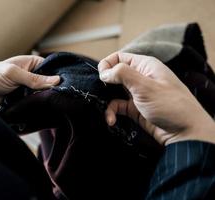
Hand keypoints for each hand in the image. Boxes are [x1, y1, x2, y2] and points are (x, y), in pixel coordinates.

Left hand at [0, 55, 59, 109]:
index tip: (65, 85)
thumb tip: (56, 80)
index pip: (50, 68)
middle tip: (56, 98)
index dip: (57, 76)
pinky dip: (36, 108)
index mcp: (30, 64)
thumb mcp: (13, 73)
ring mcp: (27, 90)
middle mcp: (31, 77)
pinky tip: (41, 112)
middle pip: (48, 84)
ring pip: (42, 96)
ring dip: (43, 100)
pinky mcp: (23, 102)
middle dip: (50, 91)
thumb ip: (33, 78)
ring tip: (49, 106)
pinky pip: (34, 105)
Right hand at [98, 52, 214, 145]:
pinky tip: (111, 120)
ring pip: (113, 92)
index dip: (107, 64)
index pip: (120, 57)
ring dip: (107, 102)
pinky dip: (112, 113)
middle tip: (100, 93)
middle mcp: (140, 78)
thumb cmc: (170, 105)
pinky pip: (117, 107)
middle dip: (105, 85)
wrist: (184, 133)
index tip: (100, 76)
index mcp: (145, 66)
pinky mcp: (134, 109)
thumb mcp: (145, 86)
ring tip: (107, 112)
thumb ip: (123, 74)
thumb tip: (104, 72)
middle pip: (115, 75)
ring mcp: (137, 94)